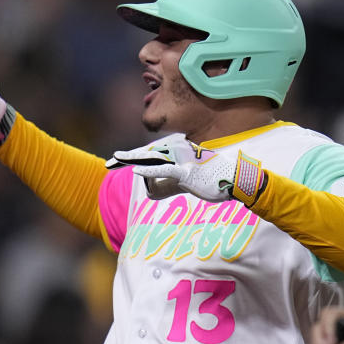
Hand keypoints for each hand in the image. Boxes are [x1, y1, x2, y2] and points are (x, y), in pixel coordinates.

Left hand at [110, 136, 263, 203]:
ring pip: (152, 159)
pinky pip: (165, 171)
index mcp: (176, 153)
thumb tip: (150, 190)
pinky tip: (135, 171)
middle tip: (109, 162)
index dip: (131, 157)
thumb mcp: (184, 181)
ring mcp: (182, 161)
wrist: (235, 180)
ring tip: (116, 159)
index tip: (114, 160)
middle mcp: (178, 153)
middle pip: (146, 155)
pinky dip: (149, 171)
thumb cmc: (211, 180)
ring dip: (133, 159)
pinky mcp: (186, 172)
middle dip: (126, 158)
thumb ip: (166, 184)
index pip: (149, 154)